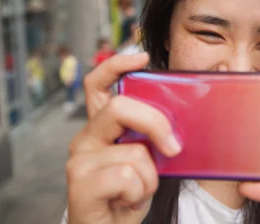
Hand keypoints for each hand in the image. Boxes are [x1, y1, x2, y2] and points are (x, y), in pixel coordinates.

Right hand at [66, 54, 181, 223]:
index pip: (99, 84)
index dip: (117, 64)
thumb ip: (151, 134)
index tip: (142, 57)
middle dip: (156, 124)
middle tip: (173, 147)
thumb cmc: (130, 194)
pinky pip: (128, 177)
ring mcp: (80, 161)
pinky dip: (139, 193)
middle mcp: (86, 138)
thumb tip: (179, 118)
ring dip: (149, 177)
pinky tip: (126, 202)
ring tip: (136, 190)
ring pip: (135, 152)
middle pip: (121, 106)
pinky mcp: (80, 185)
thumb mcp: (147, 158)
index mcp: (101, 127)